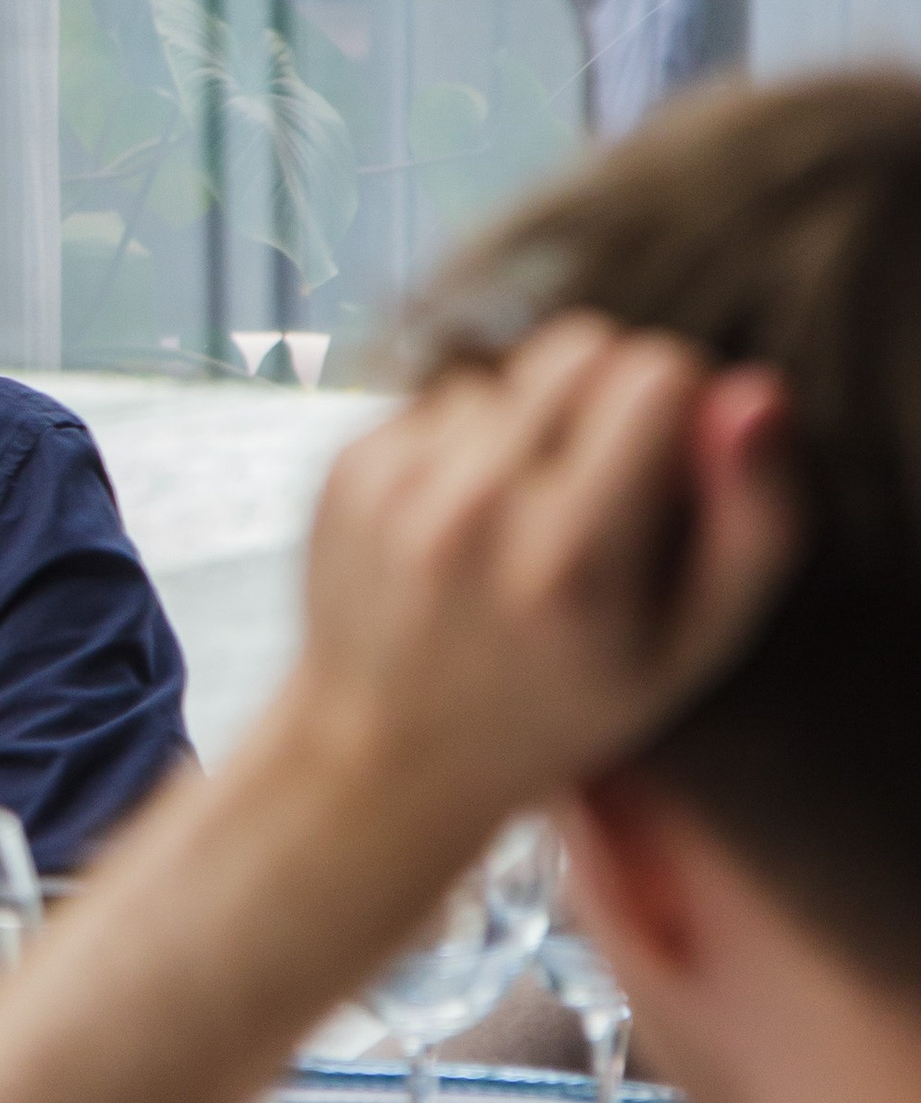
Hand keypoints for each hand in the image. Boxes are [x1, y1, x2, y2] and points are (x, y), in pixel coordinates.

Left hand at [287, 316, 796, 828]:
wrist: (387, 758)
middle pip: (579, 345)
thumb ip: (754, 520)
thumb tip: (753, 390)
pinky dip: (462, 445)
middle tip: (603, 484)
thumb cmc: (563, 703)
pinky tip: (462, 526)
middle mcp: (474, 512)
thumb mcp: (692, 648)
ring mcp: (397, 487)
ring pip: (506, 372)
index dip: (681, 398)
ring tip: (525, 524)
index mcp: (571, 560)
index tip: (674, 462)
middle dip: (608, 392)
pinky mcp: (348, 471)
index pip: (653, 371)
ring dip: (529, 425)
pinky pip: (437, 399)